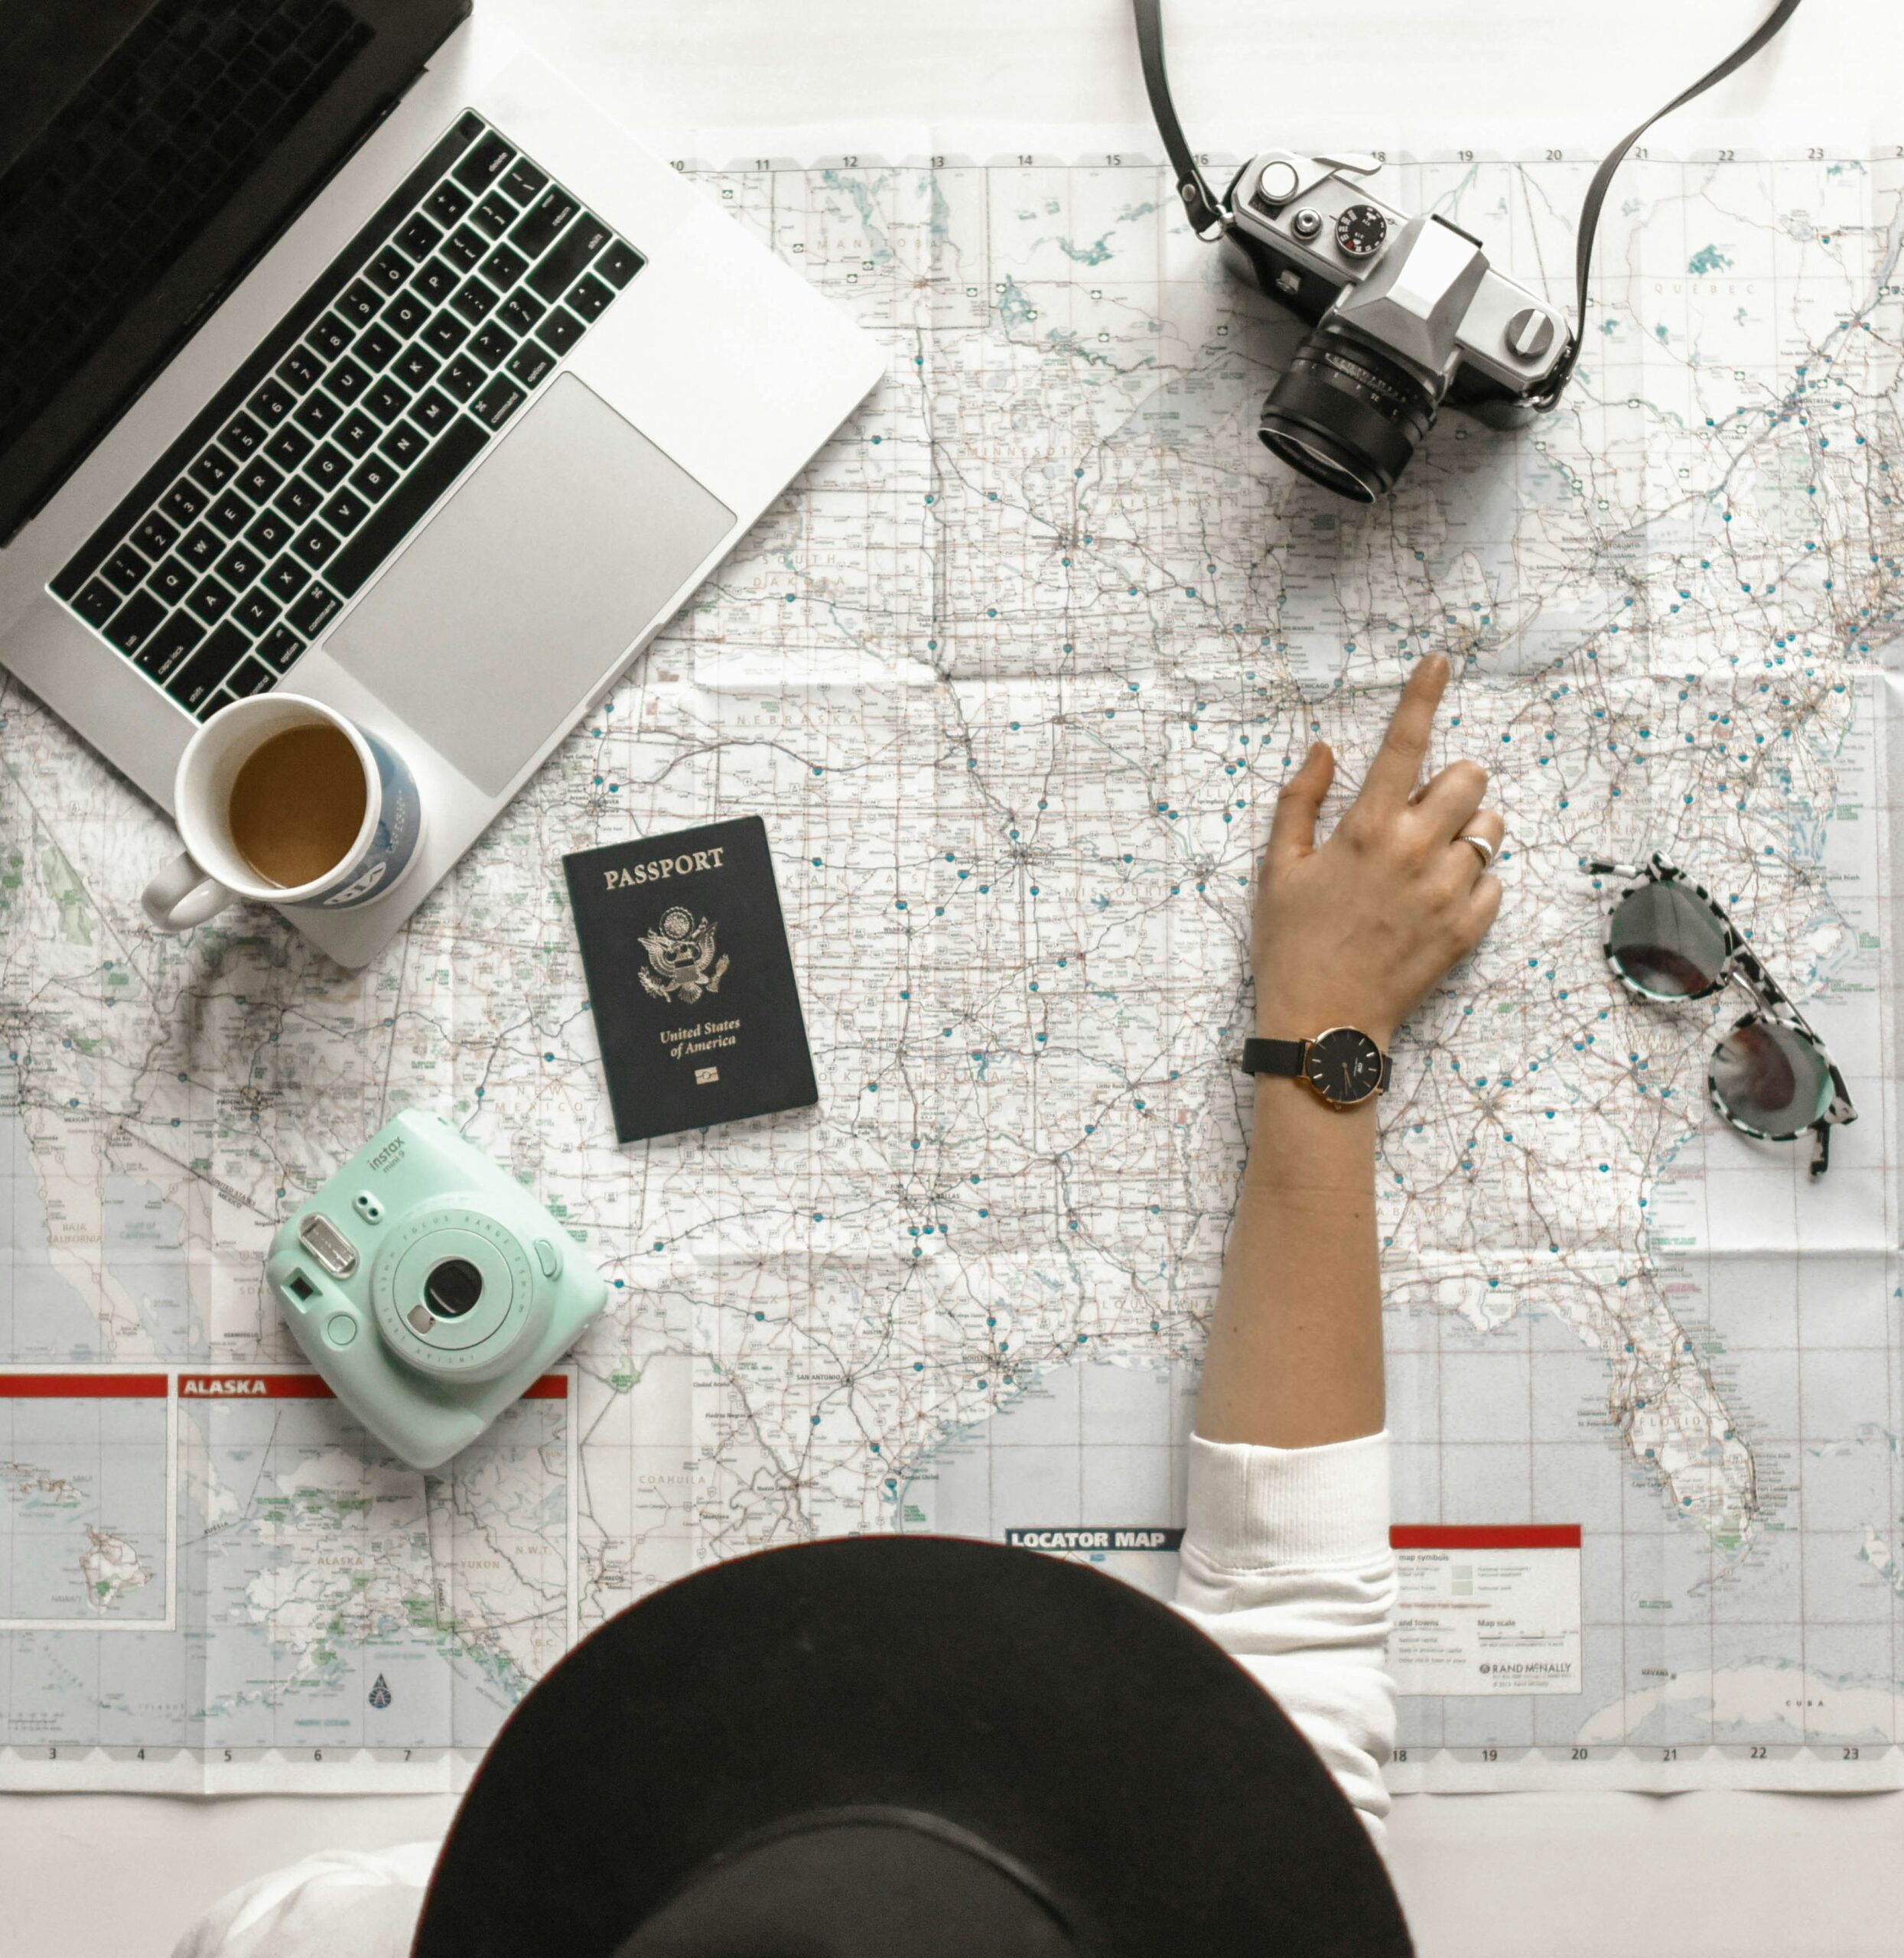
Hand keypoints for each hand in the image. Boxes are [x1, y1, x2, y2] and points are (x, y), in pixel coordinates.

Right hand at [1253, 654, 1500, 1050]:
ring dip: (1467, 831)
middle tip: (1422, 810)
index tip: (1441, 659)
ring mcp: (1447, 892)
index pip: (1405, 742)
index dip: (1424, 693)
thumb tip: (1326, 748)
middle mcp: (1414, 851)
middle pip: (1470, 778)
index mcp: (1365, 829)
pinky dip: (1472, 883)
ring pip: (1490, 830)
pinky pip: (1494, 883)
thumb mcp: (1279, 868)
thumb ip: (1300, 801)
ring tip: (1431, 859)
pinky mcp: (1468, 929)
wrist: (1323, 1025)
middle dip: (1452, 783)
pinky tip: (1436, 901)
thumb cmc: (1291, 944)